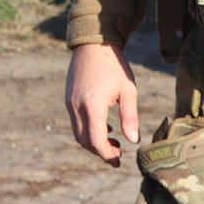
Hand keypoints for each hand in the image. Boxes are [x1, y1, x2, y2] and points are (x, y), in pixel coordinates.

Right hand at [65, 43, 139, 165]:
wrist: (93, 43)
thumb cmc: (114, 65)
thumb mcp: (128, 90)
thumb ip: (130, 117)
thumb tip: (133, 141)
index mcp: (92, 106)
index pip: (96, 142)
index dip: (107, 155)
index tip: (120, 160)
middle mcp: (77, 107)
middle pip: (85, 142)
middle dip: (101, 152)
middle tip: (118, 155)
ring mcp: (70, 103)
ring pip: (78, 134)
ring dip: (94, 143)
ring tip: (113, 142)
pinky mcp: (69, 99)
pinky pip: (76, 122)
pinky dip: (88, 131)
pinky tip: (105, 127)